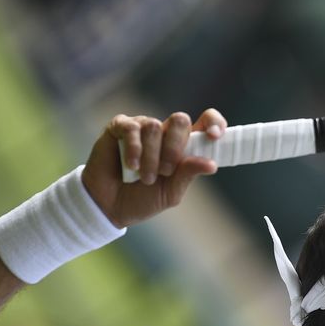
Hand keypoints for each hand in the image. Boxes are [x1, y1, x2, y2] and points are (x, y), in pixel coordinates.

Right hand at [81, 109, 226, 227]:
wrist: (109, 206)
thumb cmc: (142, 198)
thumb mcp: (171, 192)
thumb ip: (188, 174)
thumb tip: (211, 164)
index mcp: (183, 146)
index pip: (204, 122)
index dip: (213, 122)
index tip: (215, 135)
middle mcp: (164, 133)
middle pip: (180, 120)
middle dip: (175, 147)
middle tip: (166, 171)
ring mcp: (141, 128)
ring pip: (155, 126)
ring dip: (151, 156)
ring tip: (144, 177)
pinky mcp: (119, 128)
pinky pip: (132, 128)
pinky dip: (134, 149)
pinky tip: (131, 166)